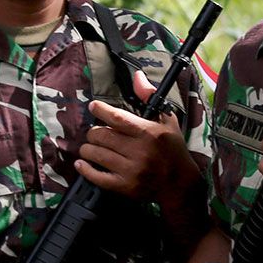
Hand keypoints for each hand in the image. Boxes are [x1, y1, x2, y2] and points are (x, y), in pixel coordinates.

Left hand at [79, 71, 199, 201]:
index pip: (116, 117)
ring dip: (88, 149)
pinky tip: (83, 163)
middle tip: (97, 133)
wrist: (180, 184)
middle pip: (100, 135)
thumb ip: (149, 97)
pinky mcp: (124, 186)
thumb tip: (137, 76)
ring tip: (92, 147)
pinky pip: (95, 176)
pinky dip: (84, 169)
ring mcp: (131, 170)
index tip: (94, 107)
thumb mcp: (167, 120)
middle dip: (94, 132)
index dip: (100, 110)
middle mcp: (139, 151)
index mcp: (148, 132)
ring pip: (94, 154)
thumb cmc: (173, 149)